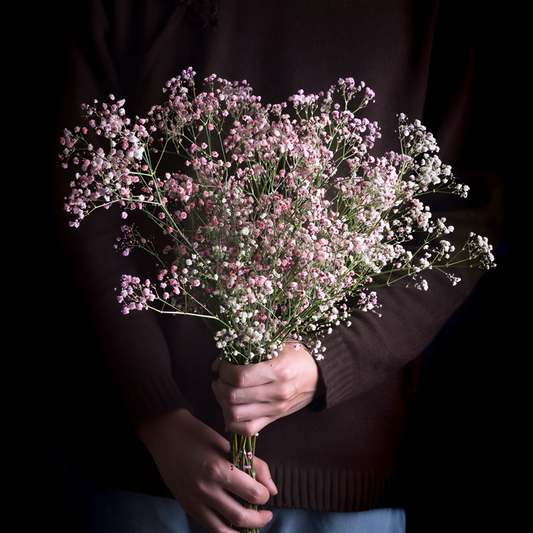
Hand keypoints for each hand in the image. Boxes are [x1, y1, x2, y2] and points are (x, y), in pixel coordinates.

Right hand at [135, 408, 276, 532]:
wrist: (166, 435)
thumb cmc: (199, 435)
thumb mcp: (228, 444)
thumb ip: (255, 465)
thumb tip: (273, 489)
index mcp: (219, 468)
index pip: (253, 493)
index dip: (265, 495)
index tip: (266, 492)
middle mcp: (206, 488)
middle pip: (241, 516)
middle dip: (259, 518)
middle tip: (266, 513)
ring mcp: (195, 501)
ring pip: (225, 530)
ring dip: (244, 530)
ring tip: (253, 523)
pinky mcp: (187, 506)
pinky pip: (211, 527)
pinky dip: (226, 530)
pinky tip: (235, 524)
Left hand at [211, 343, 324, 436]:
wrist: (317, 375)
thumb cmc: (295, 355)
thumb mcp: (274, 344)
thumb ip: (245, 350)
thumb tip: (217, 364)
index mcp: (278, 370)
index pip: (240, 377)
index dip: (224, 371)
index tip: (224, 365)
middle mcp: (278, 392)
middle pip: (234, 396)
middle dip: (220, 385)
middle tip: (221, 378)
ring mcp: (276, 409)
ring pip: (236, 414)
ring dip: (222, 402)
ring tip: (223, 391)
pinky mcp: (274, 419)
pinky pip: (247, 430)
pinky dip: (232, 422)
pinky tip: (230, 408)